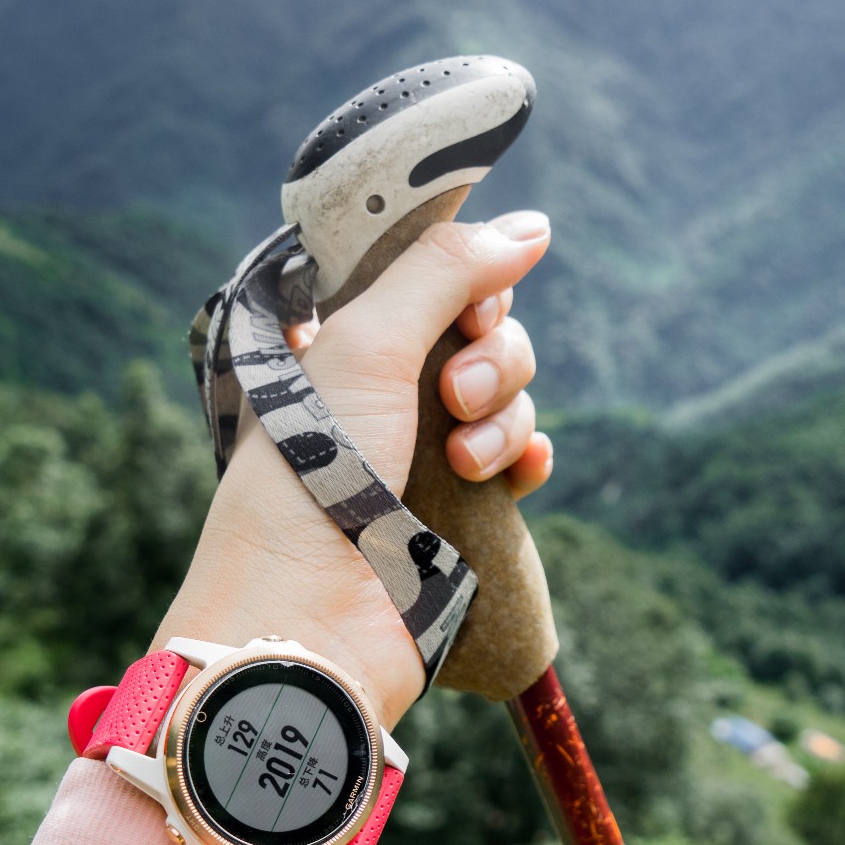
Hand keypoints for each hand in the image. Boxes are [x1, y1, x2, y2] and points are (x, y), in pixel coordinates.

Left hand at [152, 211, 553, 724]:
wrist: (312, 619)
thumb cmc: (312, 476)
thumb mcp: (368, 346)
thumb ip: (446, 272)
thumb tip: (532, 225)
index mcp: (343, 337)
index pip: (429, 272)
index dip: (465, 276)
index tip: (468, 300)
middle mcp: (383, 387)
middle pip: (483, 328)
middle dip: (490, 355)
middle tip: (454, 396)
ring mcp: (422, 448)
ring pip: (507, 393)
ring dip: (503, 415)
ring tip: (464, 459)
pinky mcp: (460, 508)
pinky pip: (522, 458)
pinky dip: (527, 457)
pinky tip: (519, 475)